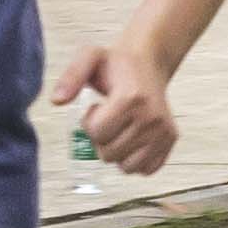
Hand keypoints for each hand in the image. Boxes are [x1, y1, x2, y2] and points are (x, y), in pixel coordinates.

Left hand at [51, 36, 180, 175]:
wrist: (148, 63)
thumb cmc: (117, 64)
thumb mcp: (90, 58)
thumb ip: (71, 76)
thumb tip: (56, 101)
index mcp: (131, 98)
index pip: (97, 133)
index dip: (89, 122)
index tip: (96, 107)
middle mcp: (152, 117)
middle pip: (109, 154)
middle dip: (101, 139)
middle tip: (109, 118)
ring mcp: (164, 131)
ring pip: (126, 167)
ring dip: (117, 152)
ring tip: (120, 129)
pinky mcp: (171, 140)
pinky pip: (145, 169)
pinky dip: (135, 160)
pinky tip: (133, 139)